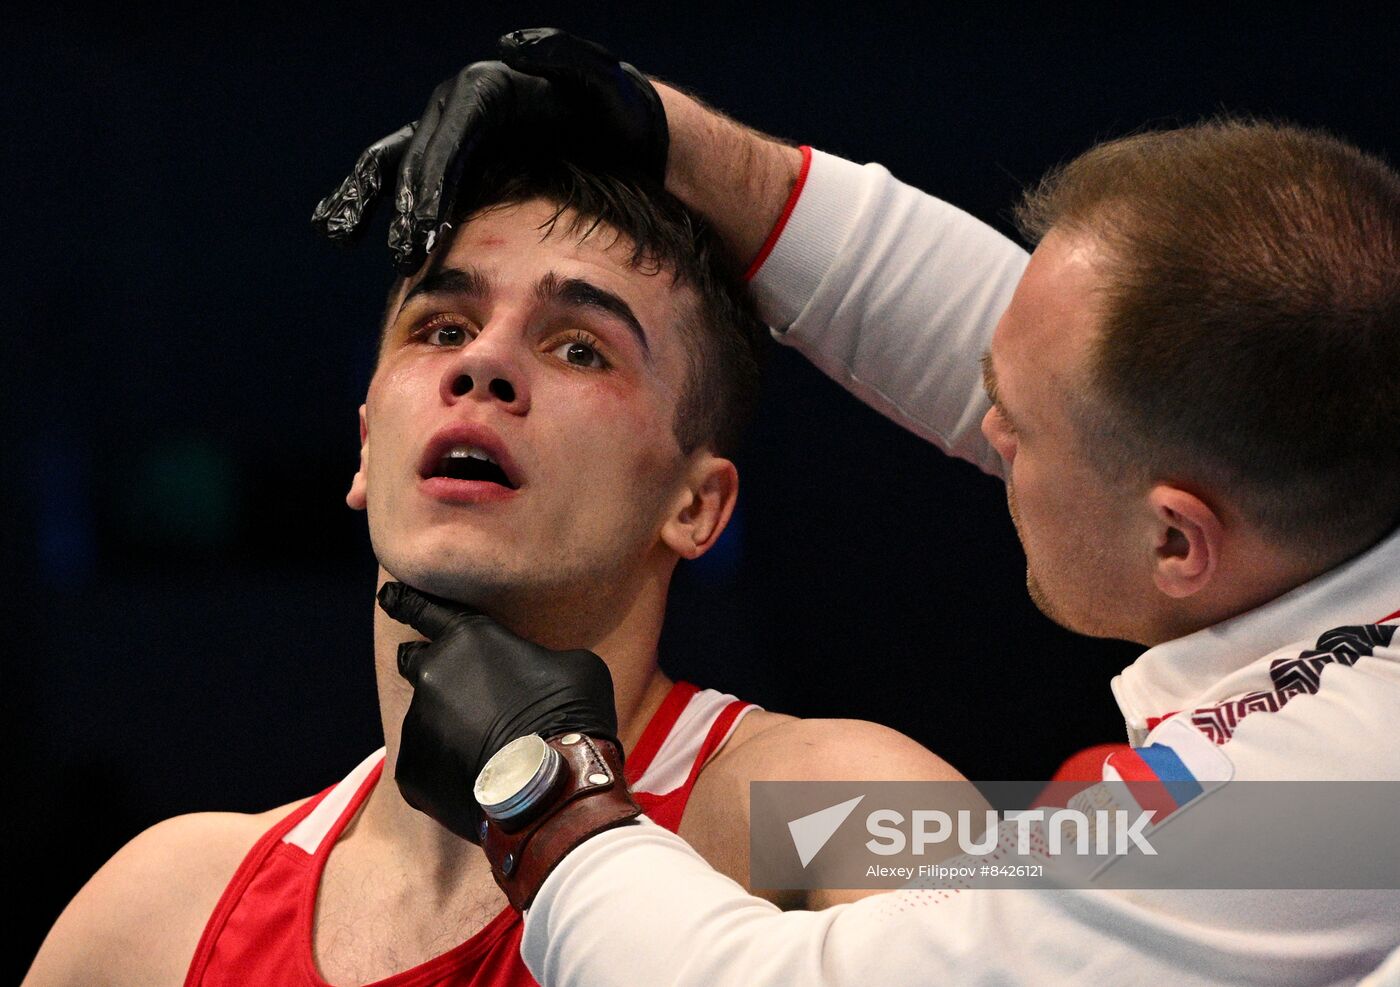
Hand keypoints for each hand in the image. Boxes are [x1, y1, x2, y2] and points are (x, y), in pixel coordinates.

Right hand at [310, 28, 668, 274]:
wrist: (619, 127)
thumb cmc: (615, 108)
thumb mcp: (604, 80)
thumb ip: (567, 57)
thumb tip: (513, 45)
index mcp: (487, 89)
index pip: (450, 142)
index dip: (435, 188)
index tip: (429, 235)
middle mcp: (458, 107)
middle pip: (420, 160)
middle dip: (409, 212)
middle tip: (406, 261)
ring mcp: (449, 132)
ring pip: (391, 163)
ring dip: (363, 200)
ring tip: (338, 233)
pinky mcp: (449, 157)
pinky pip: (400, 179)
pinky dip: (368, 201)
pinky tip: (338, 227)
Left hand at [377, 581, 619, 843]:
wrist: (554, 788)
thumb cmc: (571, 714)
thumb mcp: (571, 664)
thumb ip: (534, 658)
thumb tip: (530, 674)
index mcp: (468, 637)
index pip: (422, 608)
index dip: (404, 599)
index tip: (388, 595)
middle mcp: (432, 673)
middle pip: (412, 659)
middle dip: (428, 666)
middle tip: (459, 689)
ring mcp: (417, 723)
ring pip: (426, 718)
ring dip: (449, 726)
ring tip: (491, 750)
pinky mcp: (410, 771)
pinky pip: (426, 762)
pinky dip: (448, 767)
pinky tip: (481, 778)